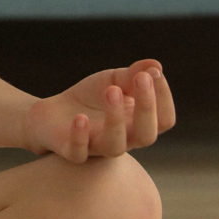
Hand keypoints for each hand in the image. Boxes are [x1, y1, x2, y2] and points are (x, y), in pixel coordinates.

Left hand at [21, 61, 174, 162]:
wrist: (54, 112)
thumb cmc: (92, 98)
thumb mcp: (113, 80)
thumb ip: (133, 74)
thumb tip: (156, 65)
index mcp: (139, 124)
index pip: (164, 120)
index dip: (164, 98)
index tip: (153, 73)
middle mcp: (124, 140)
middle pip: (147, 135)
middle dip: (147, 107)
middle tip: (140, 78)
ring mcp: (98, 147)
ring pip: (115, 146)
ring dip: (115, 119)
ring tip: (111, 90)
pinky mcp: (72, 151)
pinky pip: (79, 152)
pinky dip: (80, 136)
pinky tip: (80, 117)